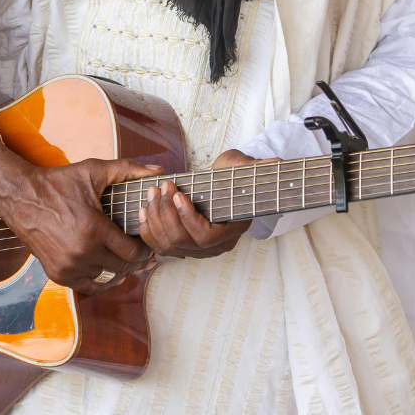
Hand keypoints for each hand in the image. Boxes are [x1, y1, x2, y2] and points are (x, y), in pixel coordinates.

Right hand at [0, 120, 160, 293]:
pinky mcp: (57, 273)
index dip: (145, 249)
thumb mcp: (93, 171)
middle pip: (122, 267)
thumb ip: (128, 169)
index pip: (132, 252)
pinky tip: (108, 271)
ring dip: (118, 269)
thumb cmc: (58, 183)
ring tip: (126, 259)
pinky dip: (100, 280)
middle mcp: (81, 252)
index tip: (148, 243)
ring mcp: (68, 266)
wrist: (21, 197)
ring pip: (106, 277)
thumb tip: (159, 170)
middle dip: (135, 260)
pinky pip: (88, 286)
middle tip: (143, 253)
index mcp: (94, 230)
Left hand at [138, 149, 271, 259]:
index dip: (188, 218)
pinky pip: (160, 246)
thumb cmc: (233, 174)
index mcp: (232, 229)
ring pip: (168, 245)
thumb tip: (272, 164)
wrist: (223, 184)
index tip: (178, 194)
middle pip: (183, 242)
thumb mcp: (243, 168)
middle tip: (160, 188)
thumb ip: (254, 168)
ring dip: (154, 218)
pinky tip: (142, 210)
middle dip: (165, 214)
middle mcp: (216, 246)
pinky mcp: (181, 246)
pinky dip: (148, 230)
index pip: (206, 237)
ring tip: (151, 193)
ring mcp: (197, 250)